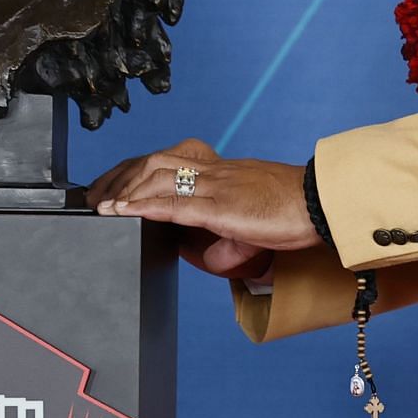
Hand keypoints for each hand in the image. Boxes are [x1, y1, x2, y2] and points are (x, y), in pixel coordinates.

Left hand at [90, 139, 318, 253]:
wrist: (321, 204)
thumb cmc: (294, 211)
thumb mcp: (251, 225)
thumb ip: (224, 239)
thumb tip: (204, 257)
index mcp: (220, 171)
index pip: (168, 160)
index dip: (135, 170)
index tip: (113, 184)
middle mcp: (214, 172)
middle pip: (153, 162)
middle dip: (119, 177)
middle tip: (95, 196)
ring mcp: (216, 186)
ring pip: (156, 175)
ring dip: (123, 190)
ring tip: (102, 206)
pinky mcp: (221, 207)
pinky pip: (173, 203)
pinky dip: (142, 205)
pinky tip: (121, 211)